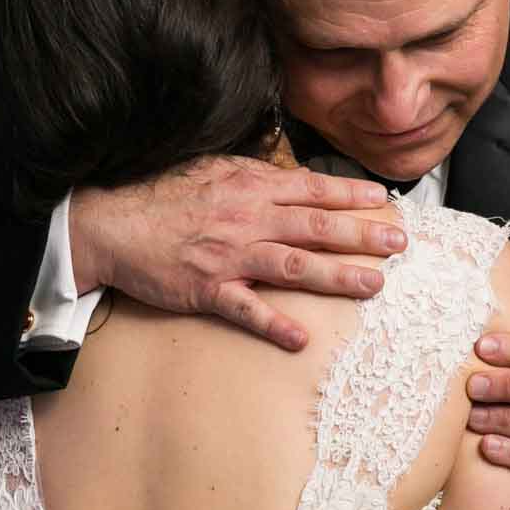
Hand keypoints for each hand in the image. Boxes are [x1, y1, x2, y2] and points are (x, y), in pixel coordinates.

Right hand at [69, 157, 402, 349]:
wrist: (111, 223)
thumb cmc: (160, 196)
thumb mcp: (211, 170)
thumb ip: (254, 177)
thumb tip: (294, 180)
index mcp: (249, 188)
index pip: (311, 190)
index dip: (350, 195)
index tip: (384, 201)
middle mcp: (246, 219)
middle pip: (315, 227)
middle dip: (361, 235)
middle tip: (399, 244)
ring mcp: (228, 256)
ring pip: (293, 265)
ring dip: (336, 276)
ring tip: (372, 285)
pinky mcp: (206, 289)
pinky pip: (245, 309)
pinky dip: (274, 324)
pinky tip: (301, 338)